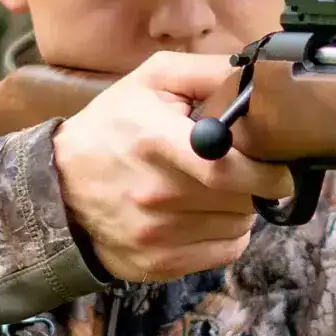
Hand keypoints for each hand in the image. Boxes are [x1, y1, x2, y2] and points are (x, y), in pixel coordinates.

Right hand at [52, 51, 294, 282]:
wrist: (57, 187)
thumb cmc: (111, 127)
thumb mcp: (152, 80)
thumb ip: (208, 71)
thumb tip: (261, 76)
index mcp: (156, 142)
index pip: (228, 168)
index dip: (265, 171)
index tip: (278, 165)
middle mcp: (156, 195)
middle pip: (241, 199)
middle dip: (253, 183)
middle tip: (241, 168)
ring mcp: (156, 235)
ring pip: (239, 226)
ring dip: (241, 208)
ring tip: (217, 189)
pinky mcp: (159, 264)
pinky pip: (226, 252)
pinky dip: (228, 234)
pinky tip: (207, 214)